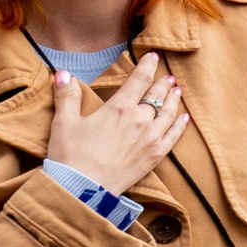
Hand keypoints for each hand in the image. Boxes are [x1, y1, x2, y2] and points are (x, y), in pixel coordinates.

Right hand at [47, 53, 187, 193]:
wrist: (83, 190)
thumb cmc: (71, 155)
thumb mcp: (64, 122)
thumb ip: (67, 96)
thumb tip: (62, 73)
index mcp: (119, 108)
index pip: (139, 80)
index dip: (147, 66)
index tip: (153, 57)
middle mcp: (140, 120)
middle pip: (157, 95)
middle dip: (163, 84)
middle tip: (168, 76)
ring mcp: (151, 138)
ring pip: (169, 113)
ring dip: (174, 100)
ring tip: (177, 90)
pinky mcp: (155, 156)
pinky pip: (174, 136)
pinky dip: (180, 124)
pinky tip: (184, 118)